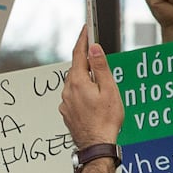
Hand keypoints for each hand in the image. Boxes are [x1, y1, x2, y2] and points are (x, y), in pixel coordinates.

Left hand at [60, 28, 122, 151]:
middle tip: (93, 48)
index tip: (86, 28)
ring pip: (74, 83)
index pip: (78, 54)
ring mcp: (65, 102)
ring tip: (97, 78)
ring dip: (83, 76)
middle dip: (84, 58)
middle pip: (75, 68)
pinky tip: (91, 96)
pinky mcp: (66, 111)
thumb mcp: (108, 89)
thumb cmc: (105, 119)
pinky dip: (81, 90)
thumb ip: (100, 67)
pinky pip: (73, 95)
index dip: (82, 40)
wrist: (96, 143)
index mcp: (78, 82)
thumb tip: (93, 49)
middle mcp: (67, 91)